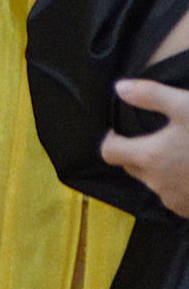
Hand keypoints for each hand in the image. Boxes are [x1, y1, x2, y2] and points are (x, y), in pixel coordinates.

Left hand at [104, 79, 188, 217]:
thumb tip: (119, 88)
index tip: (121, 129)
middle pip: (130, 166)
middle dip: (136, 152)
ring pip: (153, 181)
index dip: (111, 139)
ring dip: (159, 168)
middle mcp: (157, 183)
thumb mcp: (186, 105)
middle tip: (155, 136)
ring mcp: (175, 200)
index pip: (108, 152)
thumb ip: (149, 95)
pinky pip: (173, 195)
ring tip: (180, 152)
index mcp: (149, 157)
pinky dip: (177, 183)